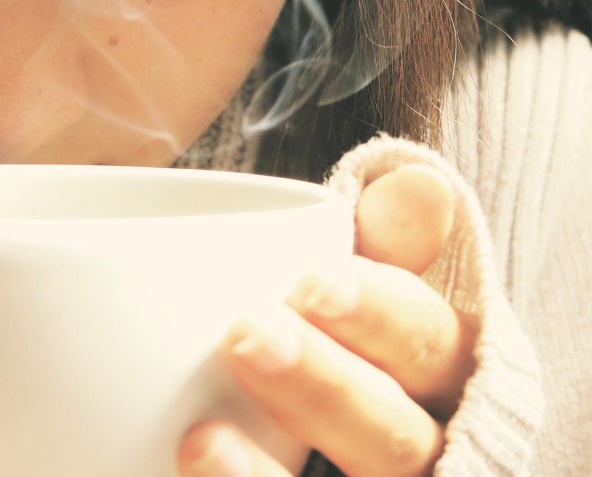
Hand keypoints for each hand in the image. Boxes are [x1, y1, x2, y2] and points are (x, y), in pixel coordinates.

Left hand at [178, 164, 479, 476]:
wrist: (290, 447)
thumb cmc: (336, 344)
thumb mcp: (355, 292)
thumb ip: (383, 243)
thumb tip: (420, 187)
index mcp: (438, 376)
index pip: (430, 344)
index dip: (379, 315)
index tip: (309, 283)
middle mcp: (420, 448)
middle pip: (395, 436)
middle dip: (325, 387)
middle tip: (246, 334)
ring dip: (274, 472)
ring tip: (201, 437)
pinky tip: (196, 463)